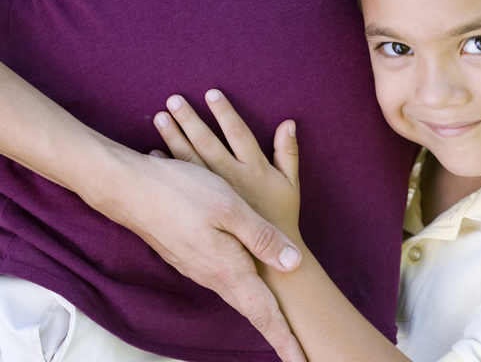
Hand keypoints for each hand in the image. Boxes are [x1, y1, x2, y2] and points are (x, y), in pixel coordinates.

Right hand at [117, 151, 304, 360]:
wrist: (127, 187)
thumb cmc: (180, 192)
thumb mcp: (230, 208)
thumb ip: (261, 237)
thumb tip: (294, 264)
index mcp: (227, 269)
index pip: (263, 313)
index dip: (285, 339)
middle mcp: (213, 276)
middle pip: (253, 311)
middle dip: (278, 333)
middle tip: (300, 353)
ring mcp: (199, 268)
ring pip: (240, 296)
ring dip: (263, 313)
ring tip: (284, 324)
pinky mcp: (190, 256)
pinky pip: (226, 281)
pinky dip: (245, 292)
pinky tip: (251, 287)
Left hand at [154, 90, 301, 240]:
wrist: (268, 264)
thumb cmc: (282, 220)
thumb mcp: (291, 186)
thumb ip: (289, 154)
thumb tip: (289, 122)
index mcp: (253, 170)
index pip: (238, 133)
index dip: (225, 112)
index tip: (211, 93)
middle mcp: (230, 179)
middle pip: (207, 143)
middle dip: (190, 119)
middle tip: (173, 99)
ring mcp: (212, 195)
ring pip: (189, 160)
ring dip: (174, 137)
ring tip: (161, 116)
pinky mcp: (201, 209)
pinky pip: (180, 183)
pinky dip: (168, 165)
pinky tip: (155, 153)